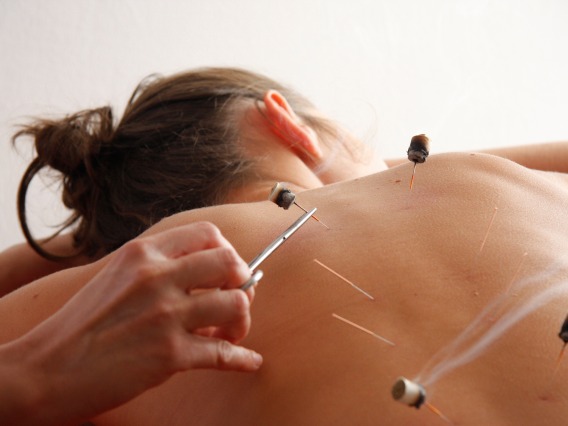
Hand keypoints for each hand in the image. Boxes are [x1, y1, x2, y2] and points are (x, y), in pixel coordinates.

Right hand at [2, 222, 261, 423]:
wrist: (45, 369)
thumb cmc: (82, 323)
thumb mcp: (117, 275)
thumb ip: (157, 267)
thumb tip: (206, 274)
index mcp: (144, 253)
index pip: (208, 233)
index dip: (227, 251)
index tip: (226, 271)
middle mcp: (158, 277)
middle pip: (231, 263)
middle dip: (244, 281)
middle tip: (236, 299)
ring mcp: (166, 315)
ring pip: (236, 304)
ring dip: (241, 321)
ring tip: (229, 333)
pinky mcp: (170, 355)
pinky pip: (225, 354)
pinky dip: (243, 359)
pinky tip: (250, 362)